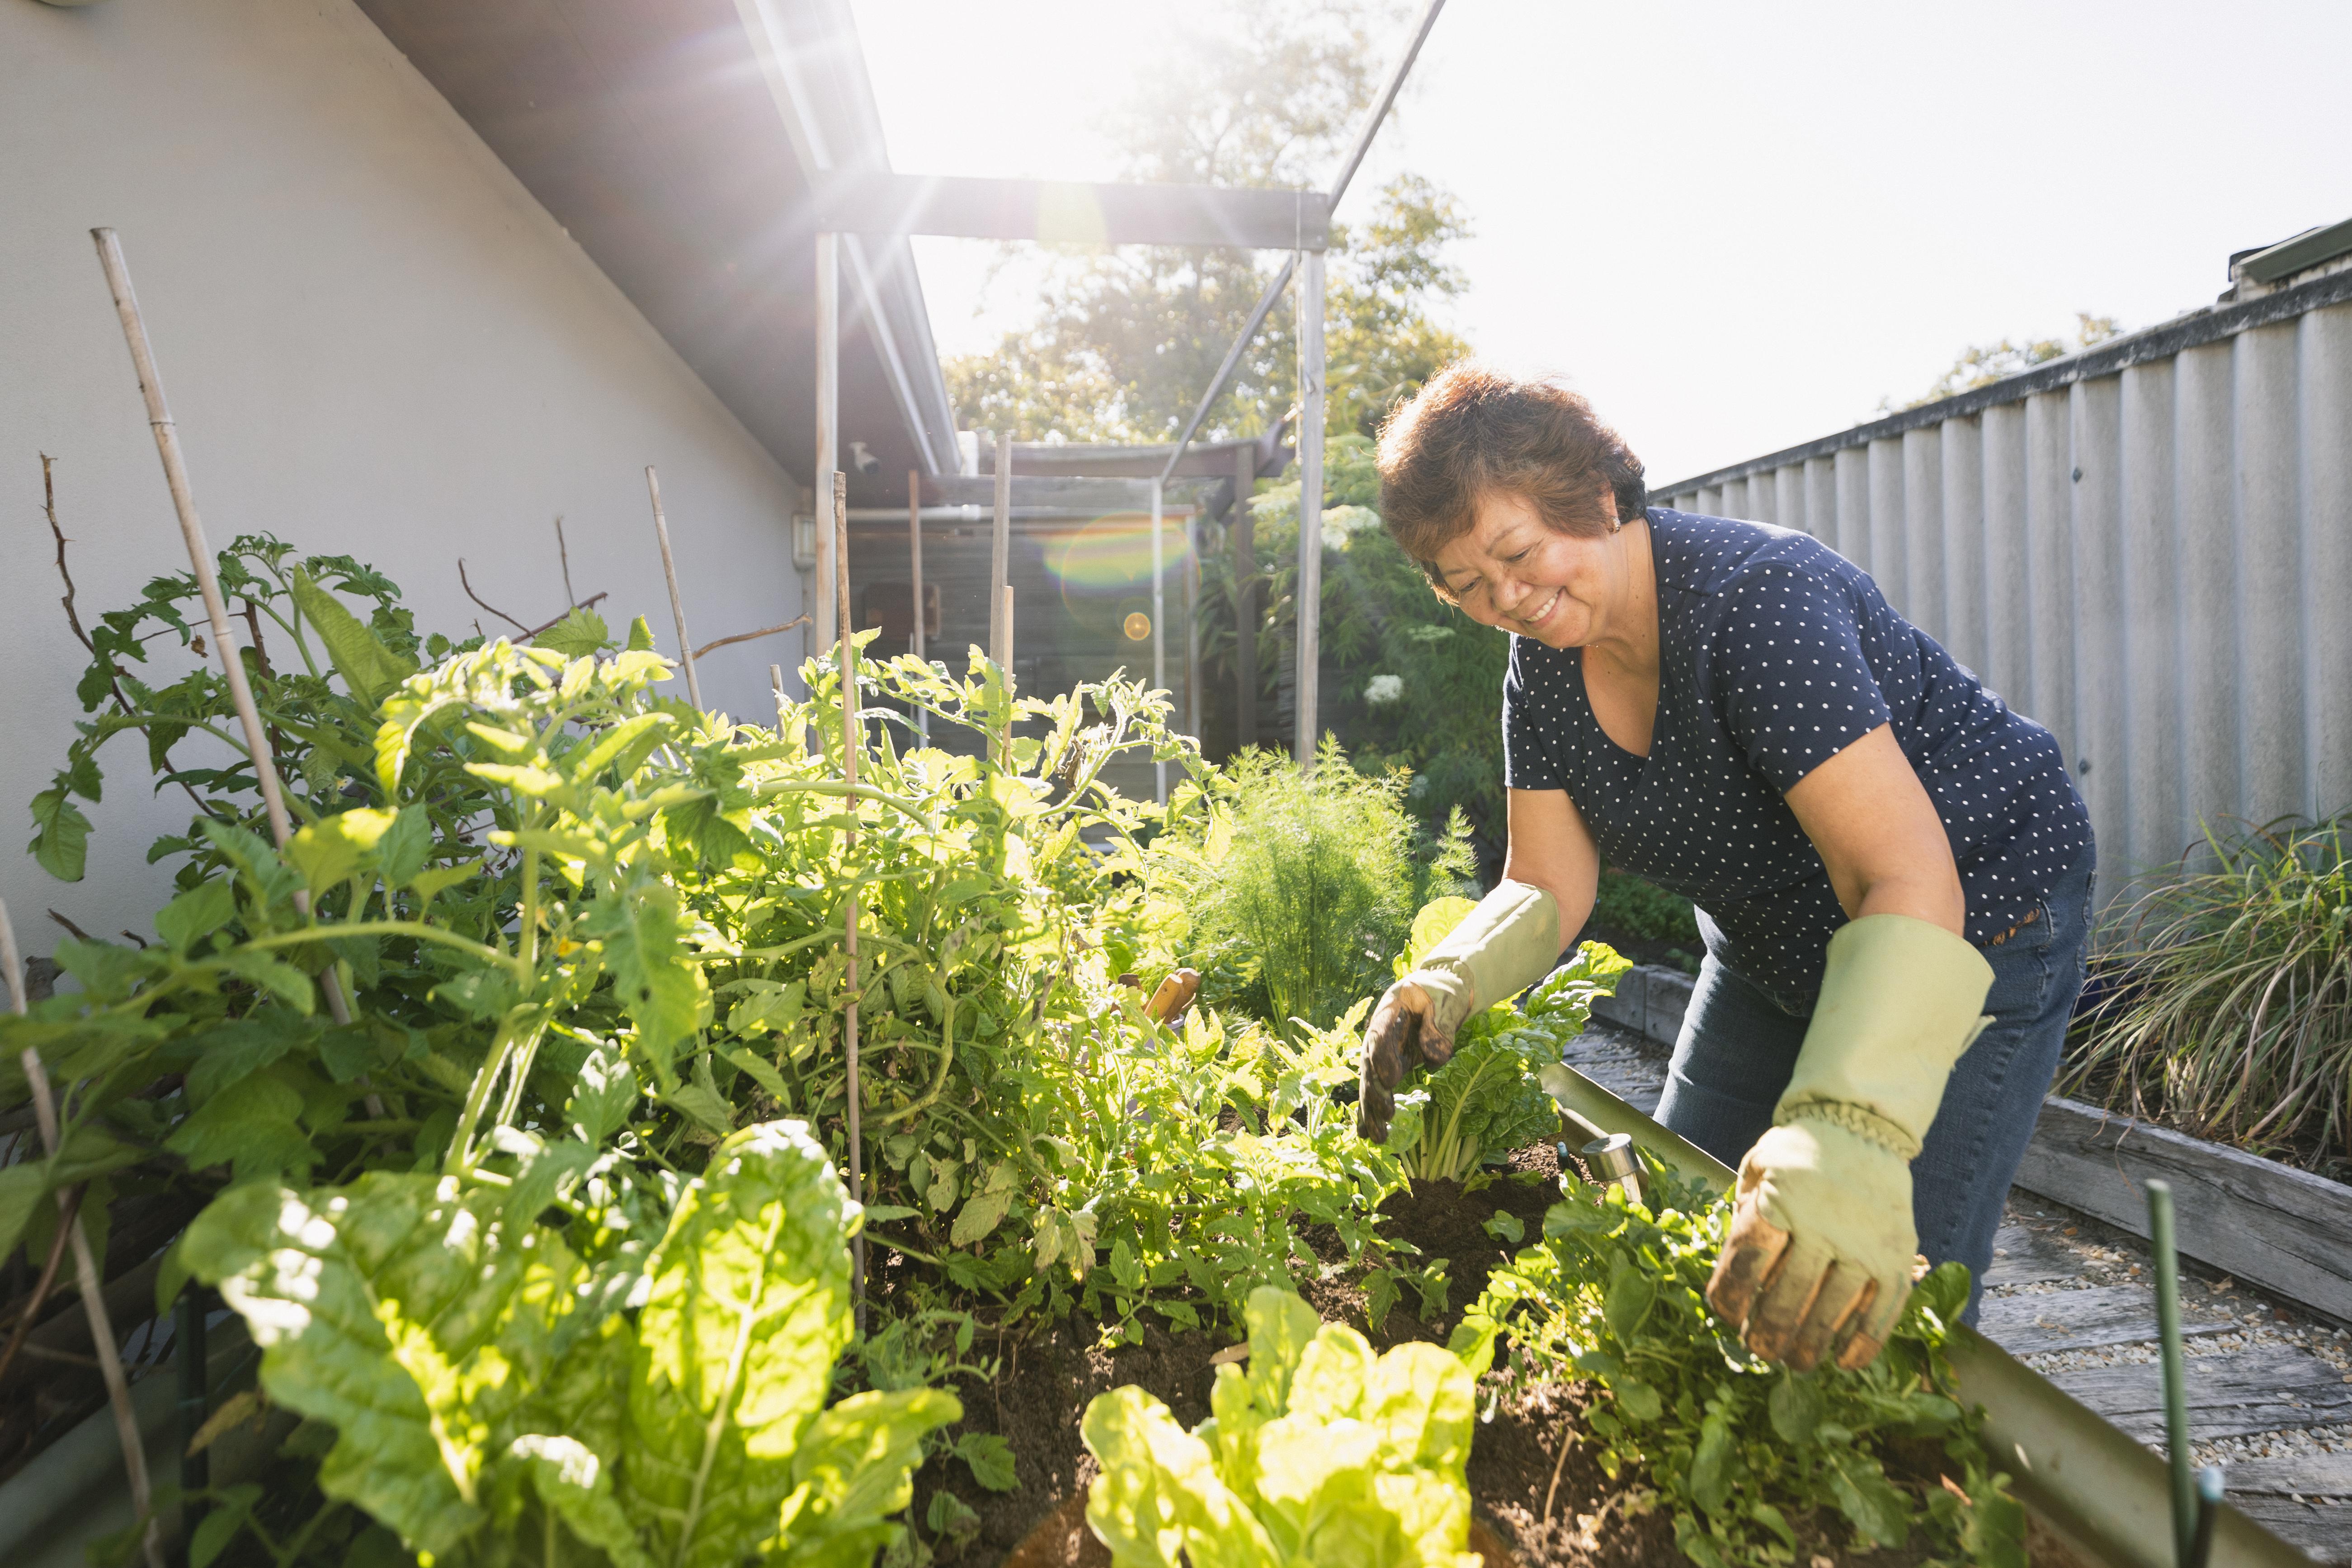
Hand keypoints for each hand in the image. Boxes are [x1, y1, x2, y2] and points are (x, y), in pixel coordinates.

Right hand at [1356, 979, 1457, 1141]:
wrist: (1437, 992)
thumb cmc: (1441, 992)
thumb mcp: (1445, 999)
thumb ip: (1440, 1024)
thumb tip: (1435, 1058)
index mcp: (1389, 1010)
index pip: (1380, 1035)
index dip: (1382, 1057)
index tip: (1391, 1080)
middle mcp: (1378, 1034)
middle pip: (1370, 1065)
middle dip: (1375, 1093)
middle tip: (1386, 1115)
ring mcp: (1382, 1052)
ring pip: (1372, 1084)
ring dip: (1372, 1111)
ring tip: (1377, 1138)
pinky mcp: (1390, 1067)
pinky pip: (1379, 1090)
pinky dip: (1372, 1112)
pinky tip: (1367, 1134)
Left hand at [1704, 1121, 1917, 1370]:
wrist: (1862, 1127)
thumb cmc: (1799, 1155)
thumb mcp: (1758, 1169)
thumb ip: (1744, 1215)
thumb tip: (1735, 1277)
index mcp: (1778, 1202)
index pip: (1746, 1266)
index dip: (1731, 1299)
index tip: (1728, 1316)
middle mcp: (1822, 1227)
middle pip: (1785, 1300)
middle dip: (1767, 1335)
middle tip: (1760, 1349)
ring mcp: (1864, 1245)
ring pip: (1829, 1315)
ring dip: (1808, 1348)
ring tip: (1795, 1361)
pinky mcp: (1897, 1258)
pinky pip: (1880, 1314)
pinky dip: (1862, 1345)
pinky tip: (1845, 1361)